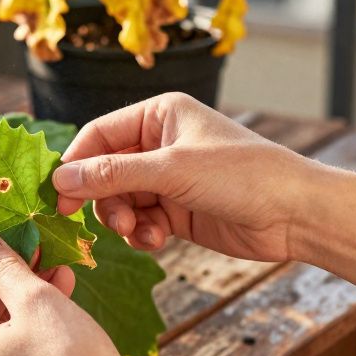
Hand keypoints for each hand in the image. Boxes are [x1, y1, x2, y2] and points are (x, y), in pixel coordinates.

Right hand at [54, 92, 320, 262]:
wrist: (296, 214)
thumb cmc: (242, 175)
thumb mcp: (172, 170)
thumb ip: (112, 174)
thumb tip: (60, 180)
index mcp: (159, 114)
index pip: (99, 134)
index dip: (76, 164)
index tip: (59, 196)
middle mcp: (161, 143)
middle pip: (105, 171)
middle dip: (104, 198)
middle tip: (109, 223)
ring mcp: (169, 178)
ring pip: (121, 199)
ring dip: (124, 219)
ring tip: (139, 232)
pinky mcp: (178, 210)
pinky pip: (141, 220)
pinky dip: (142, 233)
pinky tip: (158, 240)